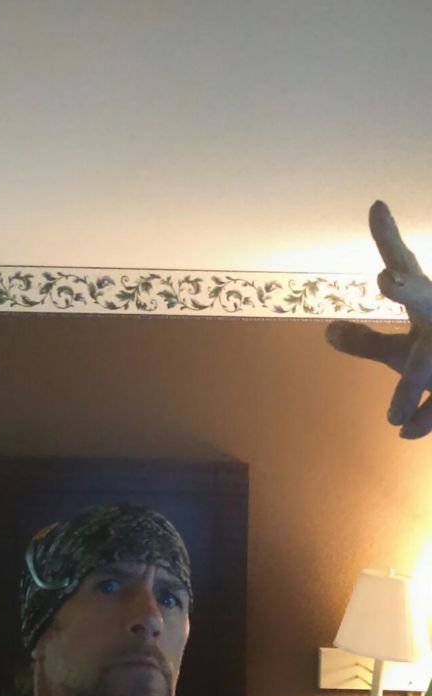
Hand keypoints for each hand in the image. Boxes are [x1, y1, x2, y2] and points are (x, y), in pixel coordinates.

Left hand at [325, 201, 431, 438]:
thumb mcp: (404, 352)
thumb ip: (366, 342)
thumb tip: (327, 331)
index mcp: (427, 303)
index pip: (404, 267)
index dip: (387, 238)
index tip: (375, 207)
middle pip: (423, 297)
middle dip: (405, 288)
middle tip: (385, 275)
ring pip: (427, 363)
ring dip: (410, 387)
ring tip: (391, 416)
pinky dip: (421, 420)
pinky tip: (404, 433)